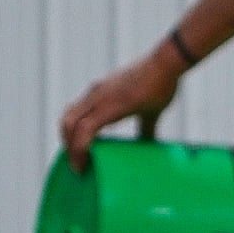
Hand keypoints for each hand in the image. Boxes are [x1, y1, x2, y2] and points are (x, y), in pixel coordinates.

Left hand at [59, 46, 185, 167]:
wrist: (167, 65)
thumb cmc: (162, 83)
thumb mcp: (150, 110)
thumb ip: (146, 127)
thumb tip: (149, 143)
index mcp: (101, 93)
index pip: (74, 112)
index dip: (70, 133)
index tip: (76, 151)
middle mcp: (94, 94)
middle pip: (66, 119)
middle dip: (67, 143)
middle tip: (76, 162)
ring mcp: (98, 98)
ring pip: (70, 125)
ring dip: (71, 148)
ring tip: (78, 167)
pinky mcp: (107, 106)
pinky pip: (84, 130)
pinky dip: (79, 148)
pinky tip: (83, 162)